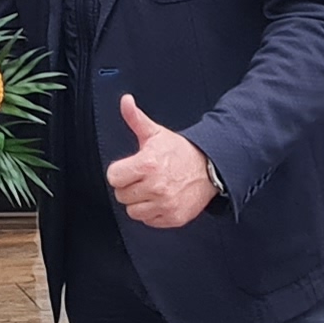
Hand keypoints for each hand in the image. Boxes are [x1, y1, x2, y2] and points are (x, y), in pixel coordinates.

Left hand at [106, 93, 220, 228]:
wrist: (210, 167)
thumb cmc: (180, 151)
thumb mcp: (155, 133)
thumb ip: (135, 118)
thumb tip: (125, 101)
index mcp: (147, 164)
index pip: (113, 177)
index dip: (120, 172)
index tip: (131, 169)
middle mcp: (155, 186)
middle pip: (121, 195)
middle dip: (129, 186)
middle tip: (144, 178)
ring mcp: (165, 204)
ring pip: (132, 211)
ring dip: (139, 202)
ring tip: (152, 189)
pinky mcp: (173, 217)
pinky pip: (148, 221)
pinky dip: (152, 213)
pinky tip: (160, 199)